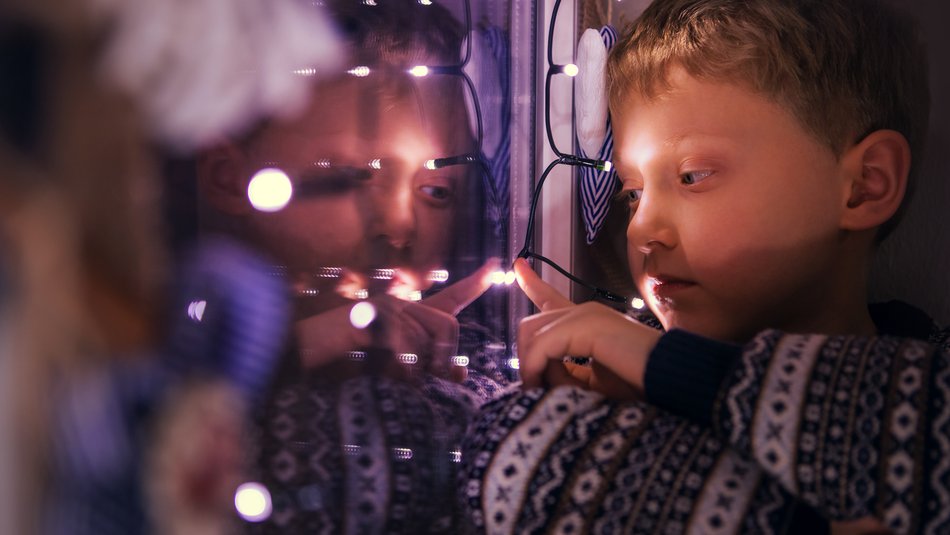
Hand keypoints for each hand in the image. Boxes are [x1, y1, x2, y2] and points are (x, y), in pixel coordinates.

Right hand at [295, 258, 499, 381]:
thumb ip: (430, 368)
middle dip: (445, 357)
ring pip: (429, 335)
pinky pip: (403, 341)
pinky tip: (392, 371)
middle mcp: (402, 304)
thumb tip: (463, 375)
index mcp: (411, 315)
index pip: (452, 298)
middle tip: (426, 377)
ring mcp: (385, 307)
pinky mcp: (369, 316)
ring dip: (420, 365)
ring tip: (397, 374)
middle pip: (449, 325)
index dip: (476, 283)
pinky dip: (403, 365)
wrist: (306, 356)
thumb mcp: (399, 369)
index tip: (496, 264)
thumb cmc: (352, 362)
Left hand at [514, 258, 660, 398]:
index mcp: (587, 322)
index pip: (551, 297)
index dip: (532, 282)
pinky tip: (543, 387)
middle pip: (531, 325)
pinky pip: (542, 347)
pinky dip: (536, 369)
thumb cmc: (639, 385)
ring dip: (530, 368)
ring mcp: (586, 314)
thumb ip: (565, 373)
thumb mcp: (593, 382)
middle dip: (526, 359)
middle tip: (536, 389)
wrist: (671, 382)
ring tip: (541, 393)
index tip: (517, 265)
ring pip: (531, 334)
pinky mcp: (588, 325)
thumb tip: (537, 371)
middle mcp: (585, 311)